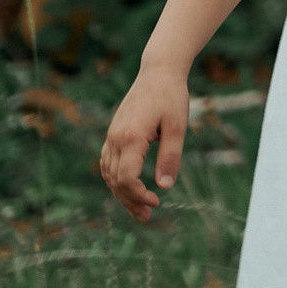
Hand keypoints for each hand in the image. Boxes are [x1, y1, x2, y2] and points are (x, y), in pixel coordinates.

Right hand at [99, 67, 190, 222]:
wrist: (158, 71)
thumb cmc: (171, 96)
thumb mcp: (178, 126)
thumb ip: (171, 157)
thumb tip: (165, 187)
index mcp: (131, 138)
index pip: (126, 179)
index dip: (138, 196)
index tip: (157, 202)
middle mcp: (116, 138)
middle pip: (115, 180)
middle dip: (130, 201)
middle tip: (147, 216)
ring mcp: (111, 135)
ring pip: (108, 173)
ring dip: (121, 193)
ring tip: (139, 208)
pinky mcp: (113, 133)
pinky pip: (108, 162)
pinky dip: (116, 179)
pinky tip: (128, 187)